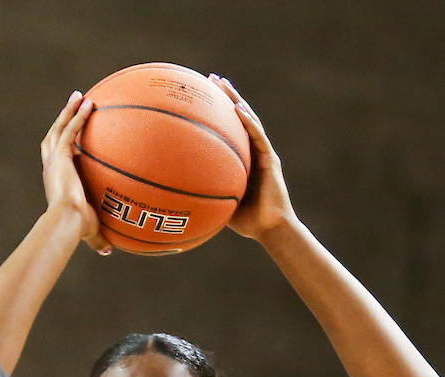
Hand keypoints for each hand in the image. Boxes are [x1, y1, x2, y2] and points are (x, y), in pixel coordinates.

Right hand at [41, 93, 110, 254]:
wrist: (66, 222)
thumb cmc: (75, 230)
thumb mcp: (90, 231)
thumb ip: (99, 239)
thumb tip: (109, 251)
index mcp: (56, 182)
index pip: (58, 159)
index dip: (64, 147)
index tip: (73, 139)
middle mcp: (52, 168)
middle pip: (54, 137)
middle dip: (63, 120)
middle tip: (73, 106)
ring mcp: (54, 160)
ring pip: (60, 128)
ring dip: (69, 111)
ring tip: (79, 96)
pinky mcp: (60, 156)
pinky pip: (70, 130)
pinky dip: (77, 115)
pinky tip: (88, 102)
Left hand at [209, 76, 295, 241]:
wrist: (270, 229)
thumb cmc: (246, 221)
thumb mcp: (219, 205)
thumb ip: (204, 195)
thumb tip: (175, 197)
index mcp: (240, 159)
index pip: (227, 130)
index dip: (216, 112)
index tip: (201, 97)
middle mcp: (251, 151)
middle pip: (238, 117)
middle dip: (225, 97)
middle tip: (210, 80)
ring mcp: (261, 153)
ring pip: (249, 120)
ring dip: (236, 100)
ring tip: (223, 84)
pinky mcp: (270, 159)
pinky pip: (258, 137)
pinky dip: (249, 122)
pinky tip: (239, 110)